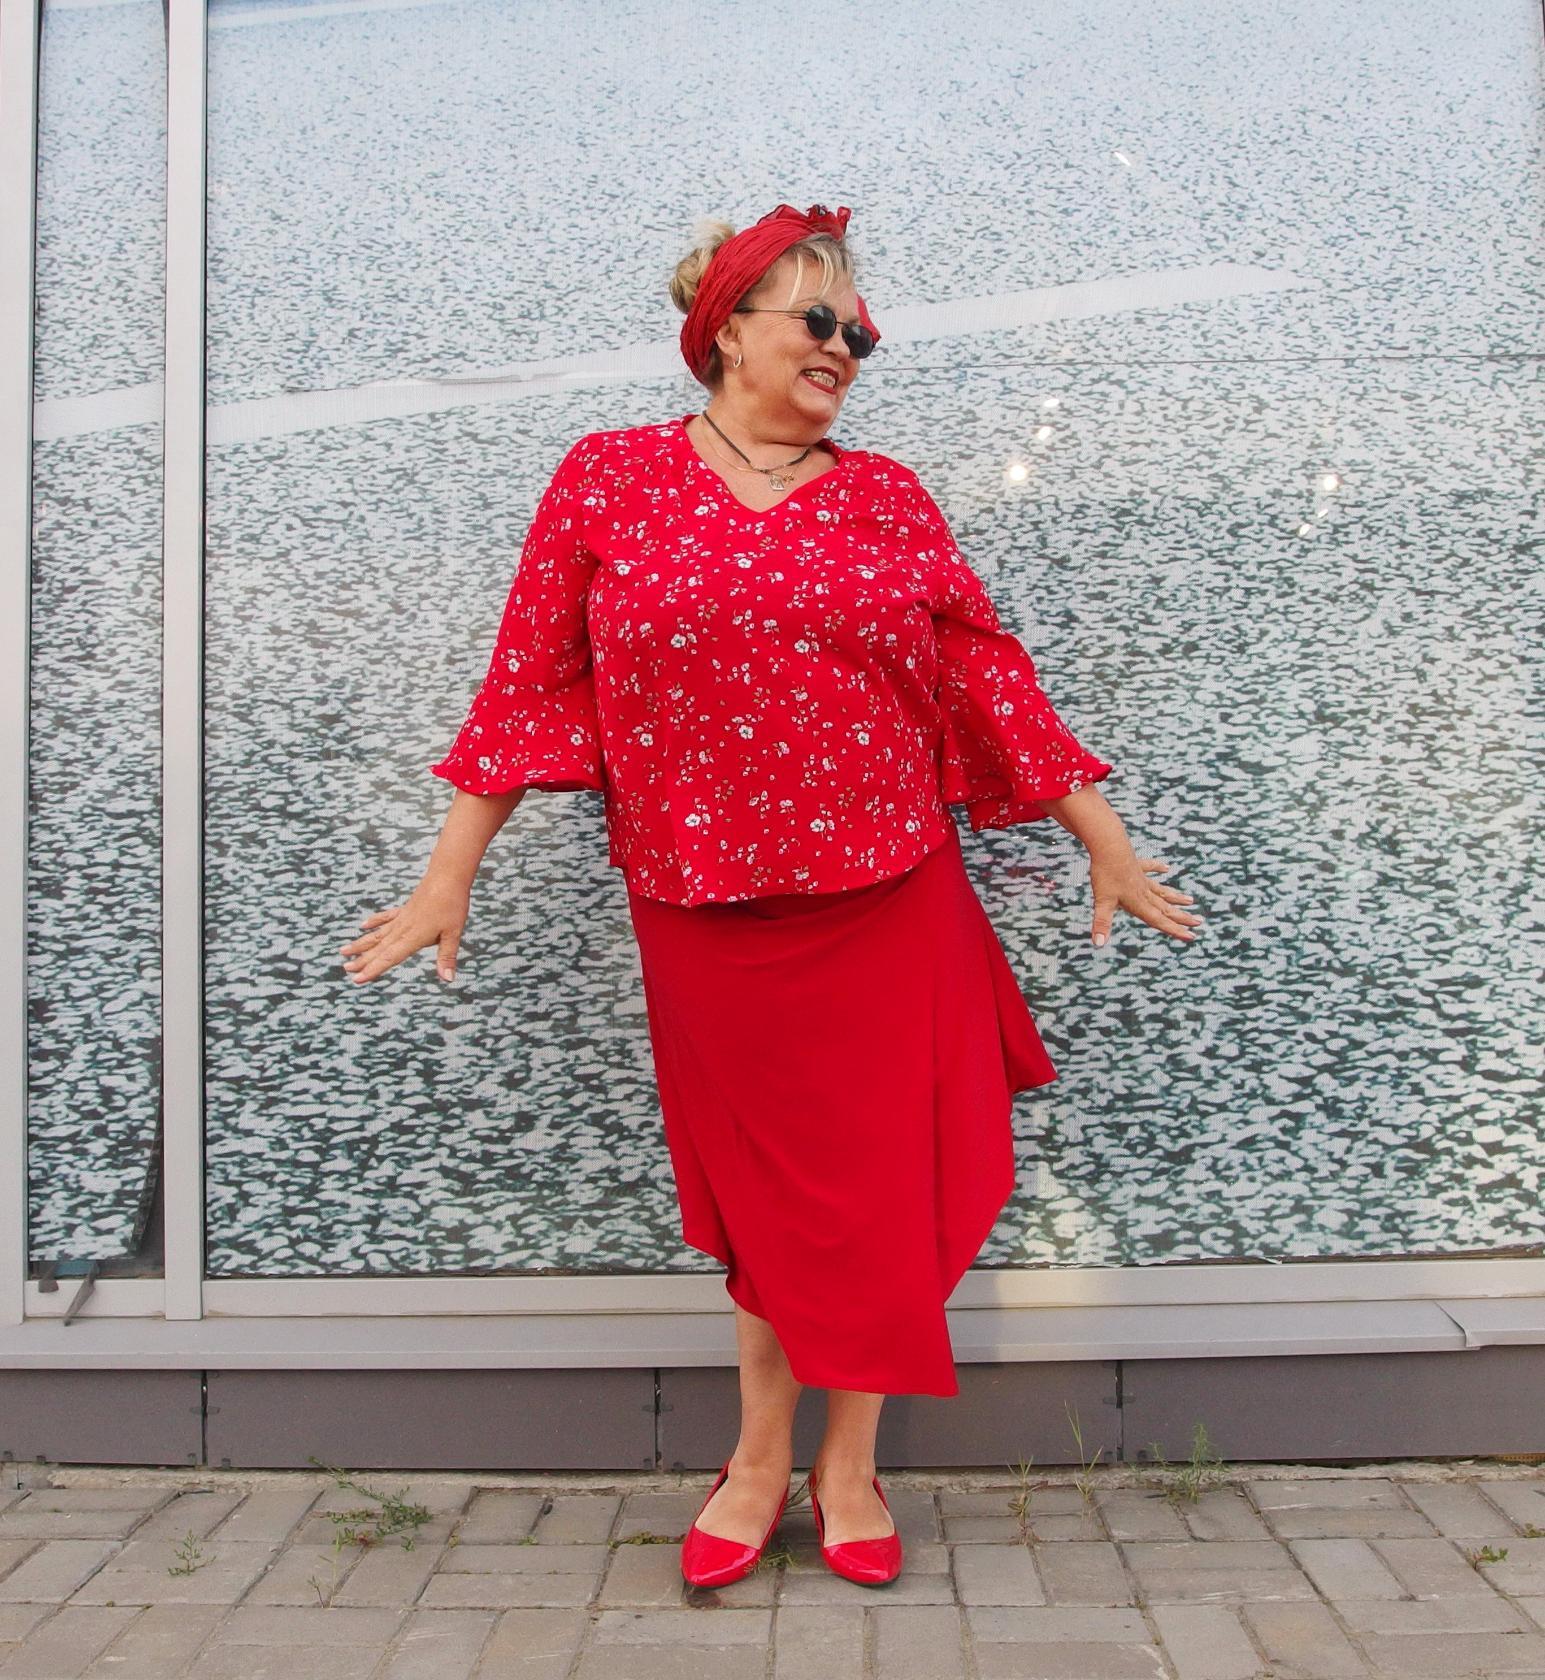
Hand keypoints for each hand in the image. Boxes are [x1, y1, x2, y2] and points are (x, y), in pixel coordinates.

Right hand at [339, 873, 470, 984]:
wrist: (447, 875)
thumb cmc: (452, 904)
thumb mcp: (454, 933)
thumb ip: (447, 957)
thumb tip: (448, 979)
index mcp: (413, 937)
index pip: (389, 957)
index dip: (373, 970)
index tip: (357, 979)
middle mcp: (403, 928)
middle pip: (379, 948)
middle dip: (362, 960)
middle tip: (346, 969)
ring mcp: (402, 918)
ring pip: (377, 934)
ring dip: (361, 943)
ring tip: (344, 951)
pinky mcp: (405, 909)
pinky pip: (386, 917)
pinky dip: (374, 922)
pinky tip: (363, 925)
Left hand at [1088, 851, 1201, 948]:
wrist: (1108, 845)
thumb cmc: (1105, 874)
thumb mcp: (1102, 902)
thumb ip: (1102, 923)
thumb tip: (1098, 944)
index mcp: (1138, 902)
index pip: (1159, 920)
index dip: (1175, 930)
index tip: (1192, 936)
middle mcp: (1143, 892)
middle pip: (1165, 907)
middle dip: (1182, 917)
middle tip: (1200, 922)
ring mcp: (1141, 878)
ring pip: (1161, 890)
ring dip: (1175, 897)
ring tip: (1190, 901)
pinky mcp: (1135, 865)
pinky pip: (1149, 868)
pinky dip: (1158, 868)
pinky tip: (1166, 867)